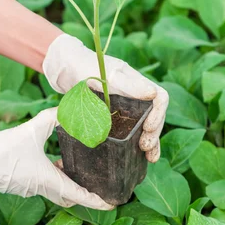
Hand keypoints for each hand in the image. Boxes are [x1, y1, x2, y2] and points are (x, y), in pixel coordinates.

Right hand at [0, 108, 113, 209]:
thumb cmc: (2, 151)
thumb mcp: (30, 129)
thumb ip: (51, 118)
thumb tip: (68, 109)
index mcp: (48, 180)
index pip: (78, 196)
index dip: (97, 201)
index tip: (111, 203)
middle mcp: (41, 189)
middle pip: (70, 197)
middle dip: (86, 195)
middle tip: (101, 188)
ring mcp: (30, 189)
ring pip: (57, 191)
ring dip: (70, 184)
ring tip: (83, 171)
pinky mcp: (21, 184)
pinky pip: (45, 185)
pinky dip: (56, 178)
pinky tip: (56, 161)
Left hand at [43, 34, 168, 162]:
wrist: (65, 69)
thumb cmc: (85, 65)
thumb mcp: (106, 74)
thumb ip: (128, 84)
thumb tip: (153, 95)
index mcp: (137, 84)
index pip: (160, 99)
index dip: (159, 115)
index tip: (149, 128)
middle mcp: (135, 97)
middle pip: (154, 117)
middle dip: (154, 134)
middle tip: (145, 148)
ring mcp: (124, 108)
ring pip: (143, 127)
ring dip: (149, 143)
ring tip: (149, 158)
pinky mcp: (112, 118)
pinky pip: (128, 132)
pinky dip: (133, 145)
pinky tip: (136, 157)